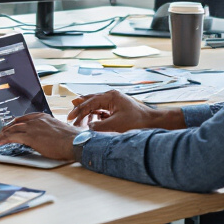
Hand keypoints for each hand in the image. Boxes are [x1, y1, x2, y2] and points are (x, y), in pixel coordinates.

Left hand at [0, 113, 79, 159]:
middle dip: (7, 128)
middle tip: (2, 133)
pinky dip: (5, 139)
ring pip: (13, 129)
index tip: (11, 125)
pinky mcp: (31, 137)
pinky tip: (0, 142)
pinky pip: (13, 137)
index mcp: (44, 117)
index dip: (16, 123)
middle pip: (16, 122)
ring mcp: (33, 127)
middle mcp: (37, 120)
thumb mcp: (59, 130)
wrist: (74, 142)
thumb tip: (49, 137)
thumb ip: (50, 131)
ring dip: (4, 134)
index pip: (25, 118)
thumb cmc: (71, 139)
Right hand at [66, 90, 184, 133]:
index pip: (89, 102)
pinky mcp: (117, 108)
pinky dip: (95, 115)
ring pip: (96, 105)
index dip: (78, 110)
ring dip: (87, 113)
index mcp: (110, 96)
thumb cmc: (137, 122)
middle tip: (70, 117)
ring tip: (78, 120)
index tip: (69, 118)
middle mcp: (111, 96)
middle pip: (90, 100)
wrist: (153, 122)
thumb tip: (87, 128)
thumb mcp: (114, 125)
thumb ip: (98, 126)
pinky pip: (102, 110)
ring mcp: (115, 101)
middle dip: (80, 109)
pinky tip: (91, 121)